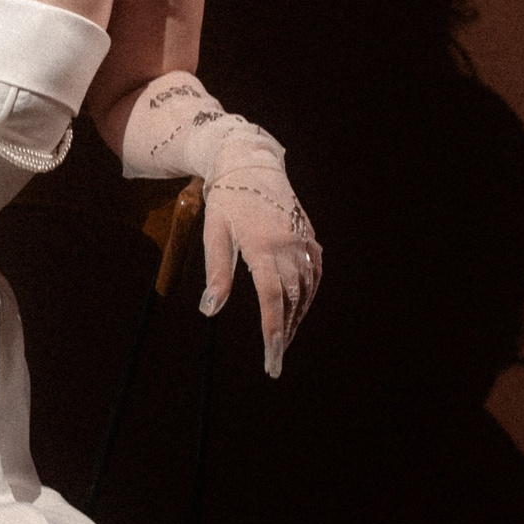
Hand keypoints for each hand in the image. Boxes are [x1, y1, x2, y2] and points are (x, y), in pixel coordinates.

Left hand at [201, 172, 321, 377]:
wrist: (250, 163)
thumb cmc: (226, 200)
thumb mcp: (214, 234)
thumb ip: (216, 273)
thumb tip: (209, 310)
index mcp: (263, 246)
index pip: (272, 300)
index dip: (273, 333)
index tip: (272, 359)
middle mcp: (289, 246)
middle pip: (292, 300)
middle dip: (284, 334)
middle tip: (274, 360)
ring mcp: (303, 241)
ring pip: (306, 290)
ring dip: (296, 318)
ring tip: (282, 340)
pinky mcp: (309, 237)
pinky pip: (315, 274)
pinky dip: (308, 295)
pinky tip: (298, 308)